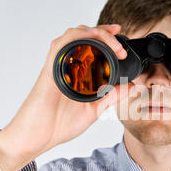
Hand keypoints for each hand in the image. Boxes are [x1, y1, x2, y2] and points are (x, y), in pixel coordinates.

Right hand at [0, 24, 131, 170]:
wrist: (38, 137)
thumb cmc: (59, 124)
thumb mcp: (94, 110)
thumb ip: (111, 97)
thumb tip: (131, 87)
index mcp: (78, 72)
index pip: (92, 45)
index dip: (107, 37)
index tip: (121, 36)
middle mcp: (68, 65)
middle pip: (86, 35)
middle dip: (106, 33)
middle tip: (120, 44)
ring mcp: (59, 65)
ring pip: (76, 34)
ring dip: (96, 33)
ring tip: (112, 40)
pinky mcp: (51, 69)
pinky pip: (62, 44)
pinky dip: (77, 36)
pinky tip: (91, 37)